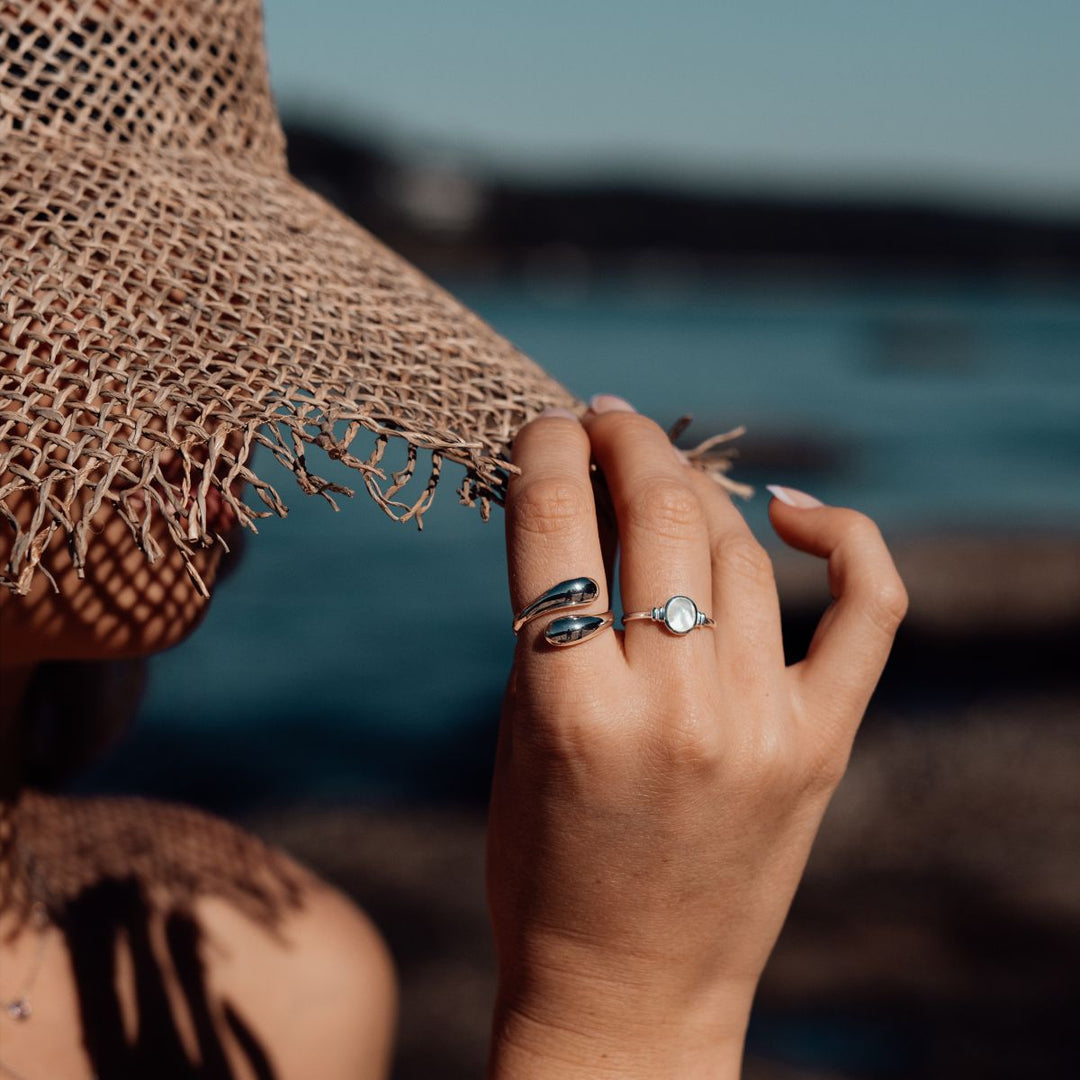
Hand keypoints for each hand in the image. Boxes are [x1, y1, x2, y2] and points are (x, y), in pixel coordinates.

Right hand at [485, 396, 907, 1077]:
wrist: (627, 993)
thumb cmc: (542, 869)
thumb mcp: (519, 736)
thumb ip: (548, 625)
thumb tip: (579, 512)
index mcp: (569, 709)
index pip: (555, 524)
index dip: (547, 450)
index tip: (547, 426)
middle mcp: (673, 709)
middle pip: (658, 514)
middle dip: (625, 443)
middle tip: (606, 420)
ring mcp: (759, 726)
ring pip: (738, 547)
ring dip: (694, 487)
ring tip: (662, 472)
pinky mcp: (819, 745)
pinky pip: (865, 611)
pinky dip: (842, 539)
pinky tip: (794, 511)